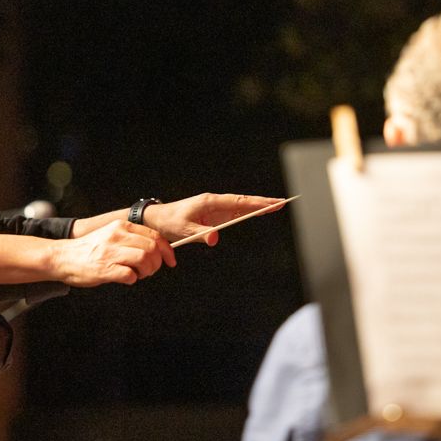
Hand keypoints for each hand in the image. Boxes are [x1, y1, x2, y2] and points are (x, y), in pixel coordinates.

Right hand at [50, 220, 173, 286]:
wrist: (62, 257)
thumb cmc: (90, 249)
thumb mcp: (111, 235)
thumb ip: (131, 239)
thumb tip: (157, 249)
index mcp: (121, 227)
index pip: (154, 236)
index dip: (167, 250)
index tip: (171, 260)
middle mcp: (117, 236)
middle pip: (152, 248)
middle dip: (157, 263)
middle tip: (150, 271)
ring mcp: (110, 252)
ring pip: (144, 260)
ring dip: (147, 271)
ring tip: (139, 275)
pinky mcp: (104, 269)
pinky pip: (129, 275)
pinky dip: (133, 279)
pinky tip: (126, 279)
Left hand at [142, 192, 285, 246]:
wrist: (158, 218)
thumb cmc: (170, 222)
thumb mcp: (183, 230)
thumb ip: (200, 234)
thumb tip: (216, 238)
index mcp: (210, 202)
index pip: (238, 202)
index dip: (256, 203)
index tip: (271, 204)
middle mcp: (215, 202)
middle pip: (244, 201)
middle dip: (263, 202)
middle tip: (282, 203)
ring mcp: (215, 208)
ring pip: (241, 206)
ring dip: (257, 206)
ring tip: (275, 207)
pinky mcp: (213, 215)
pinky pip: (234, 212)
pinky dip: (247, 212)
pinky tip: (257, 212)